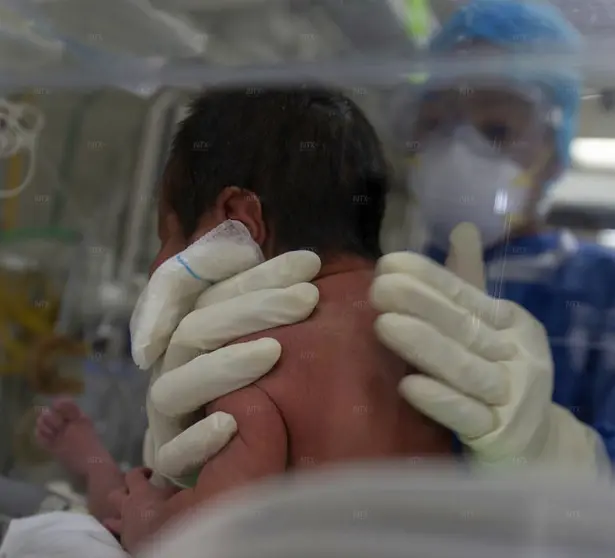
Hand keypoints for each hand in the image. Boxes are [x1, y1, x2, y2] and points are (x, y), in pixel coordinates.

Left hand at [104, 468, 176, 553]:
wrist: (163, 543)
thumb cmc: (171, 516)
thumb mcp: (179, 496)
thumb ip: (174, 490)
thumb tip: (175, 486)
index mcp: (140, 493)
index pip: (133, 475)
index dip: (140, 471)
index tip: (150, 473)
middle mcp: (127, 508)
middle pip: (114, 494)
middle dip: (123, 492)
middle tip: (135, 492)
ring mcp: (123, 526)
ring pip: (110, 518)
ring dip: (118, 514)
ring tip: (127, 514)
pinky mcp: (125, 540)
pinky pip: (119, 533)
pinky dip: (124, 530)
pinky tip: (132, 531)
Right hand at [131, 221, 320, 482]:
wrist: (242, 451)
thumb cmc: (256, 373)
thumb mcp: (253, 321)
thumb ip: (237, 279)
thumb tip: (236, 247)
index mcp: (186, 329)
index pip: (206, 290)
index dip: (257, 275)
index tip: (311, 263)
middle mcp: (171, 367)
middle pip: (195, 329)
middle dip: (252, 308)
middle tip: (308, 297)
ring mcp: (168, 415)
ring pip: (174, 387)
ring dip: (223, 366)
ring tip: (275, 351)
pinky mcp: (173, 461)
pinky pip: (172, 454)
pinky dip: (198, 440)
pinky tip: (232, 422)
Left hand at [371, 223, 605, 471]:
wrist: (538, 449)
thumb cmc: (502, 381)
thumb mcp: (491, 331)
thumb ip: (470, 284)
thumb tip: (461, 227)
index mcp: (514, 325)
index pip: (468, 296)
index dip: (430, 279)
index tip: (390, 262)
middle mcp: (518, 356)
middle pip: (465, 328)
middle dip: (422, 305)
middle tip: (380, 286)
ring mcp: (511, 398)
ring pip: (464, 369)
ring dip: (426, 346)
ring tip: (385, 324)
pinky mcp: (499, 436)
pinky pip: (466, 417)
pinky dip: (439, 400)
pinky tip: (409, 385)